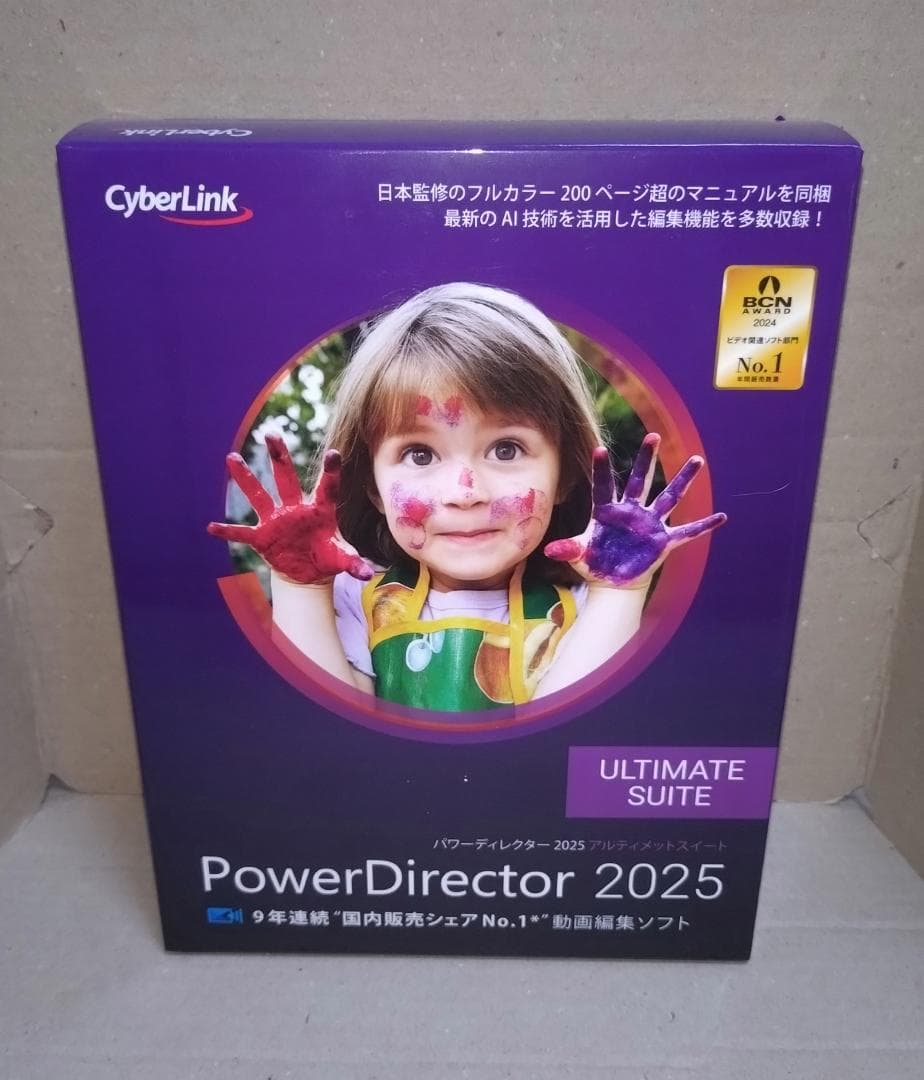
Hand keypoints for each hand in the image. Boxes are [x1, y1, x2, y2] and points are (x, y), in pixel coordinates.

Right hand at [207, 435, 375, 583]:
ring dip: (245, 479)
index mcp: (319, 510)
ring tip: (232, 458)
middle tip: (271, 432)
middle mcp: (295, 509)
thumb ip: (353, 562)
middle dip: (279, 457)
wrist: (308, 571)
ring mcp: (276, 521)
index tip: (334, 453)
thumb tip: (367, 573)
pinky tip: (212, 527)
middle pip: (286, 479)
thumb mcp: (341, 559)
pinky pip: (242, 533)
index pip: (327, 487)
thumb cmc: (326, 556)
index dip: (331, 471)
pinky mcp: (262, 537)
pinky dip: (228, 531)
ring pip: (259, 495)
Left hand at [544, 434, 725, 588]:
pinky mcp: (663, 541)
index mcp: (607, 511)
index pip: (603, 486)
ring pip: (669, 497)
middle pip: (640, 480)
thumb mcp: (579, 556)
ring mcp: (650, 524)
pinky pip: (687, 532)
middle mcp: (631, 511)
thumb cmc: (594, 563)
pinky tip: (722, 517)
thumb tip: (550, 551)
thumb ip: (568, 549)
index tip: (599, 448)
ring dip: (683, 480)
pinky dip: (704, 526)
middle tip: (653, 435)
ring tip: (697, 460)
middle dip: (647, 459)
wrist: (612, 580)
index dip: (601, 469)